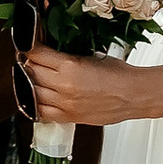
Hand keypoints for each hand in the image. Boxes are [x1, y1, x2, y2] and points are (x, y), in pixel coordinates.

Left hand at [27, 41, 162, 125]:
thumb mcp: (92, 56)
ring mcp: (65, 104)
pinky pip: (41, 113)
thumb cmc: (120, 75)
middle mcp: (64, 86)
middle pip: (30, 72)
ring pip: (32, 93)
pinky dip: (34, 104)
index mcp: (70, 66)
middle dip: (27, 64)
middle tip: (29, 59)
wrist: (135, 95)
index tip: (28, 45)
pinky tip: (35, 97)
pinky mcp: (69, 117)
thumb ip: (68, 57)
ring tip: (32, 77)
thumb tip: (52, 53)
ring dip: (29, 83)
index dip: (29, 48)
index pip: (36, 54)